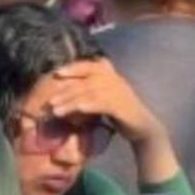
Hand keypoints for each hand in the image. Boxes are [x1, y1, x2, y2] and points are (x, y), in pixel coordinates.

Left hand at [40, 60, 162, 147]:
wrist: (144, 128)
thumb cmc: (118, 112)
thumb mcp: (101, 97)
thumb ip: (86, 89)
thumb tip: (59, 90)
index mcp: (110, 74)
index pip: (88, 66)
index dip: (73, 68)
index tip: (57, 73)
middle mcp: (115, 79)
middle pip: (85, 81)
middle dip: (66, 91)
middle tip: (50, 101)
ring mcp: (120, 91)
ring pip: (90, 93)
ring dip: (71, 102)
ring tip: (56, 111)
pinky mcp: (123, 105)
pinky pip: (102, 103)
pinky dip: (89, 105)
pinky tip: (78, 109)